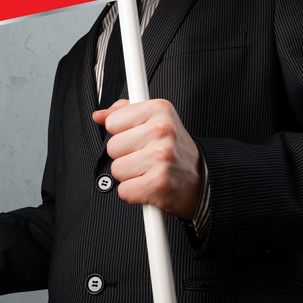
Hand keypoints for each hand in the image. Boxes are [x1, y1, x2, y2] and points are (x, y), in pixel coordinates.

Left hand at [93, 98, 202, 218]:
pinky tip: (149, 185)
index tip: (139, 138)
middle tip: (146, 157)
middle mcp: (162, 130)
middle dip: (125, 155)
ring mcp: (161, 157)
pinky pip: (124, 190)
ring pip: (116, 169)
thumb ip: (124, 113)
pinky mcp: (159, 183)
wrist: (203, 180)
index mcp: (160, 110)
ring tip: (149, 170)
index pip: (112, 122)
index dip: (122, 133)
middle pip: (112, 147)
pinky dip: (134, 193)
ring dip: (130, 175)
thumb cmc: (176, 151)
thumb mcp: (156, 120)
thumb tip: (99, 115)